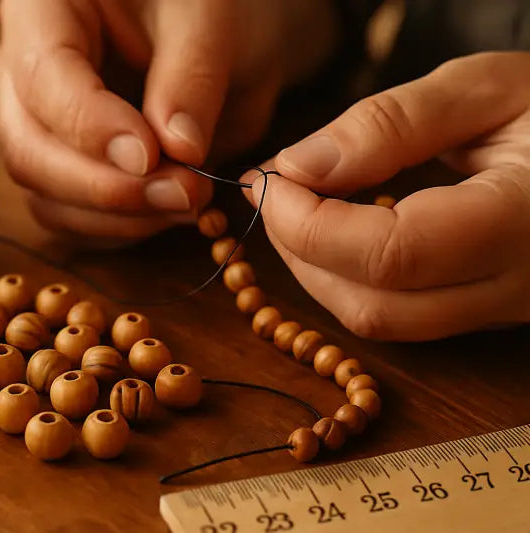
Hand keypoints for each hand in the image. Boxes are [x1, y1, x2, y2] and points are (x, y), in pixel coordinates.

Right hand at [0, 0, 337, 239]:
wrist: (205, 31)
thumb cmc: (197, 4)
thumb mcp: (207, 18)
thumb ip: (191, 77)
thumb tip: (179, 150)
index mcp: (41, 10)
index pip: (42, 79)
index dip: (91, 128)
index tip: (152, 157)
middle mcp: (22, 73)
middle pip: (28, 150)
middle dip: (106, 187)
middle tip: (184, 191)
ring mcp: (37, 126)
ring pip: (45, 196)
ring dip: (119, 216)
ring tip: (190, 198)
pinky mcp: (62, 167)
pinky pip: (71, 216)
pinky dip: (122, 227)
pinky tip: (171, 209)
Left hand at [245, 52, 529, 340]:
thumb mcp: (485, 88)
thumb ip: (390, 124)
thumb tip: (298, 166)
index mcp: (525, 221)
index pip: (391, 255)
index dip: (309, 224)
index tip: (269, 178)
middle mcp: (516, 286)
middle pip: (374, 306)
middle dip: (299, 251)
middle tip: (272, 190)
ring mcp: (501, 310)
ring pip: (380, 323)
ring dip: (316, 270)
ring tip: (296, 206)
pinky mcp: (484, 312)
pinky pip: (399, 315)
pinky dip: (347, 277)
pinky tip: (336, 229)